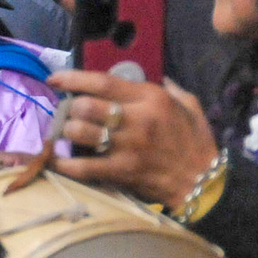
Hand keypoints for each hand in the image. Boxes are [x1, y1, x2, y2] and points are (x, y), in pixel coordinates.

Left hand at [47, 71, 218, 209]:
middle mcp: (136, 119)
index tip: (55, 79)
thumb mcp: (189, 105)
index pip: (103, 82)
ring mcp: (127, 147)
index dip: (73, 78)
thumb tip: (160, 75)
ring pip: (79, 132)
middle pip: (85, 106)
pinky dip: (63, 163)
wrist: (202, 181)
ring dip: (67, 132)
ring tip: (68, 134)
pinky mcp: (120, 171)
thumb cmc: (195, 142)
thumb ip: (171, 88)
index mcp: (151, 98)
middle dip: (70, 109)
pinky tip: (56, 159)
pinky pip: (81, 166)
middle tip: (70, 114)